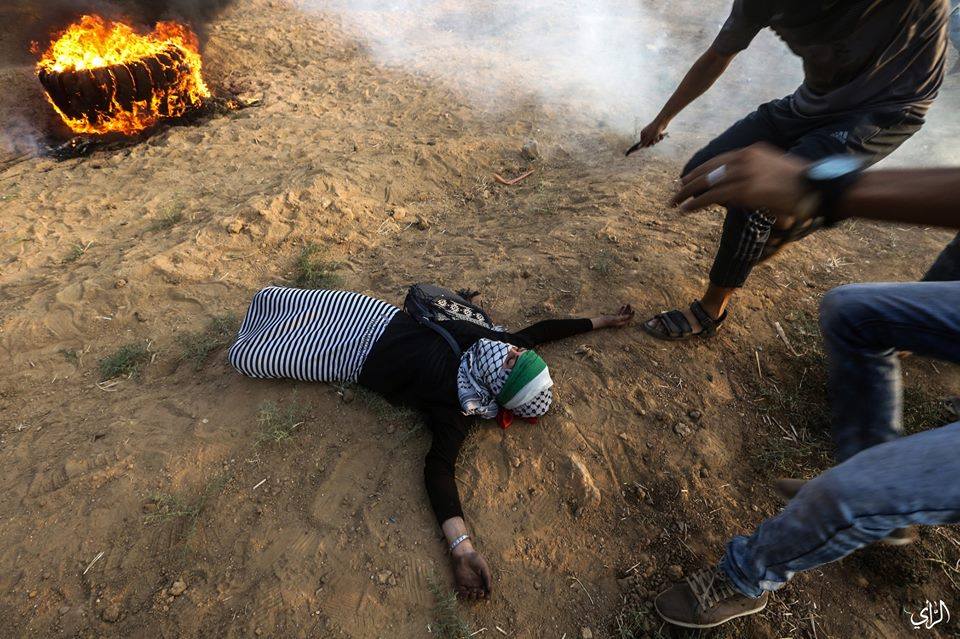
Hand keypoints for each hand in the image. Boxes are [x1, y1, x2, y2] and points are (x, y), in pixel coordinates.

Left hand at [451, 549, 491, 599]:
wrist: (464, 554)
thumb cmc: (476, 559)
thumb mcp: (484, 568)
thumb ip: (487, 578)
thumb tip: (489, 589)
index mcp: (482, 580)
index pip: (486, 590)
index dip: (487, 595)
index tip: (487, 597)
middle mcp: (476, 584)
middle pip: (478, 594)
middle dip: (480, 596)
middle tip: (480, 592)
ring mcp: (468, 584)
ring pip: (471, 595)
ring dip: (473, 596)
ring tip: (474, 591)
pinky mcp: (460, 583)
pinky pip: (462, 592)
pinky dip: (464, 595)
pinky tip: (467, 592)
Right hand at [592, 304, 633, 328]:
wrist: (601, 321)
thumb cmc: (608, 320)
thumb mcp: (616, 318)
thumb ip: (623, 317)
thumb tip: (630, 315)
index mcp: (622, 323)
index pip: (629, 319)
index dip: (632, 315)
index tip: (633, 310)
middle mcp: (621, 321)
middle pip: (627, 316)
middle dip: (629, 310)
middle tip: (629, 304)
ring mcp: (618, 319)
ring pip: (624, 313)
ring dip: (626, 309)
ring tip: (627, 304)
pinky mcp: (615, 317)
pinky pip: (620, 313)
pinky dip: (622, 309)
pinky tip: (623, 306)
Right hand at [626, 120, 668, 154]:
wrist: (662, 122)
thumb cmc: (654, 130)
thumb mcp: (649, 137)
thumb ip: (644, 142)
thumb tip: (639, 147)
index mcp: (643, 133)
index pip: (643, 142)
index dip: (646, 144)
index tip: (649, 144)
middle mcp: (646, 132)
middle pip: (649, 141)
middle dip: (653, 142)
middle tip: (655, 140)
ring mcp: (652, 132)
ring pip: (654, 140)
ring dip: (657, 139)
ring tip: (659, 136)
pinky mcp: (657, 131)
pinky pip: (658, 137)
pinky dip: (660, 136)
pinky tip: (661, 134)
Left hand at [671, 143, 809, 220]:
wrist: (814, 187)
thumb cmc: (798, 183)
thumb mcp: (773, 170)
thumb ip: (754, 174)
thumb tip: (738, 190)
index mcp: (751, 151)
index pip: (718, 160)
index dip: (700, 170)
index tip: (687, 177)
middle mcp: (744, 159)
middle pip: (708, 170)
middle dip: (689, 181)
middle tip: (676, 190)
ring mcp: (744, 174)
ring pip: (706, 183)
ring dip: (687, 194)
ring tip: (674, 202)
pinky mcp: (744, 191)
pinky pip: (712, 197)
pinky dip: (695, 203)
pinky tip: (685, 209)